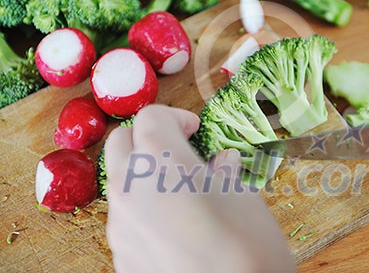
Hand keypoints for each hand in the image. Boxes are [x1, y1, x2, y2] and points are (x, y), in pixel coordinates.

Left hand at [104, 105, 295, 272]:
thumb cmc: (247, 245)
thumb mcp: (244, 195)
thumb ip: (224, 170)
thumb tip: (220, 163)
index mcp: (162, 161)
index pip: (151, 116)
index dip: (177, 117)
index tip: (195, 130)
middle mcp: (131, 187)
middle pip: (121, 141)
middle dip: (147, 137)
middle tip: (179, 150)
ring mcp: (121, 223)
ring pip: (120, 180)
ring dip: (143, 173)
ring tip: (180, 192)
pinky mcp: (120, 253)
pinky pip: (125, 216)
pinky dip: (144, 208)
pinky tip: (175, 227)